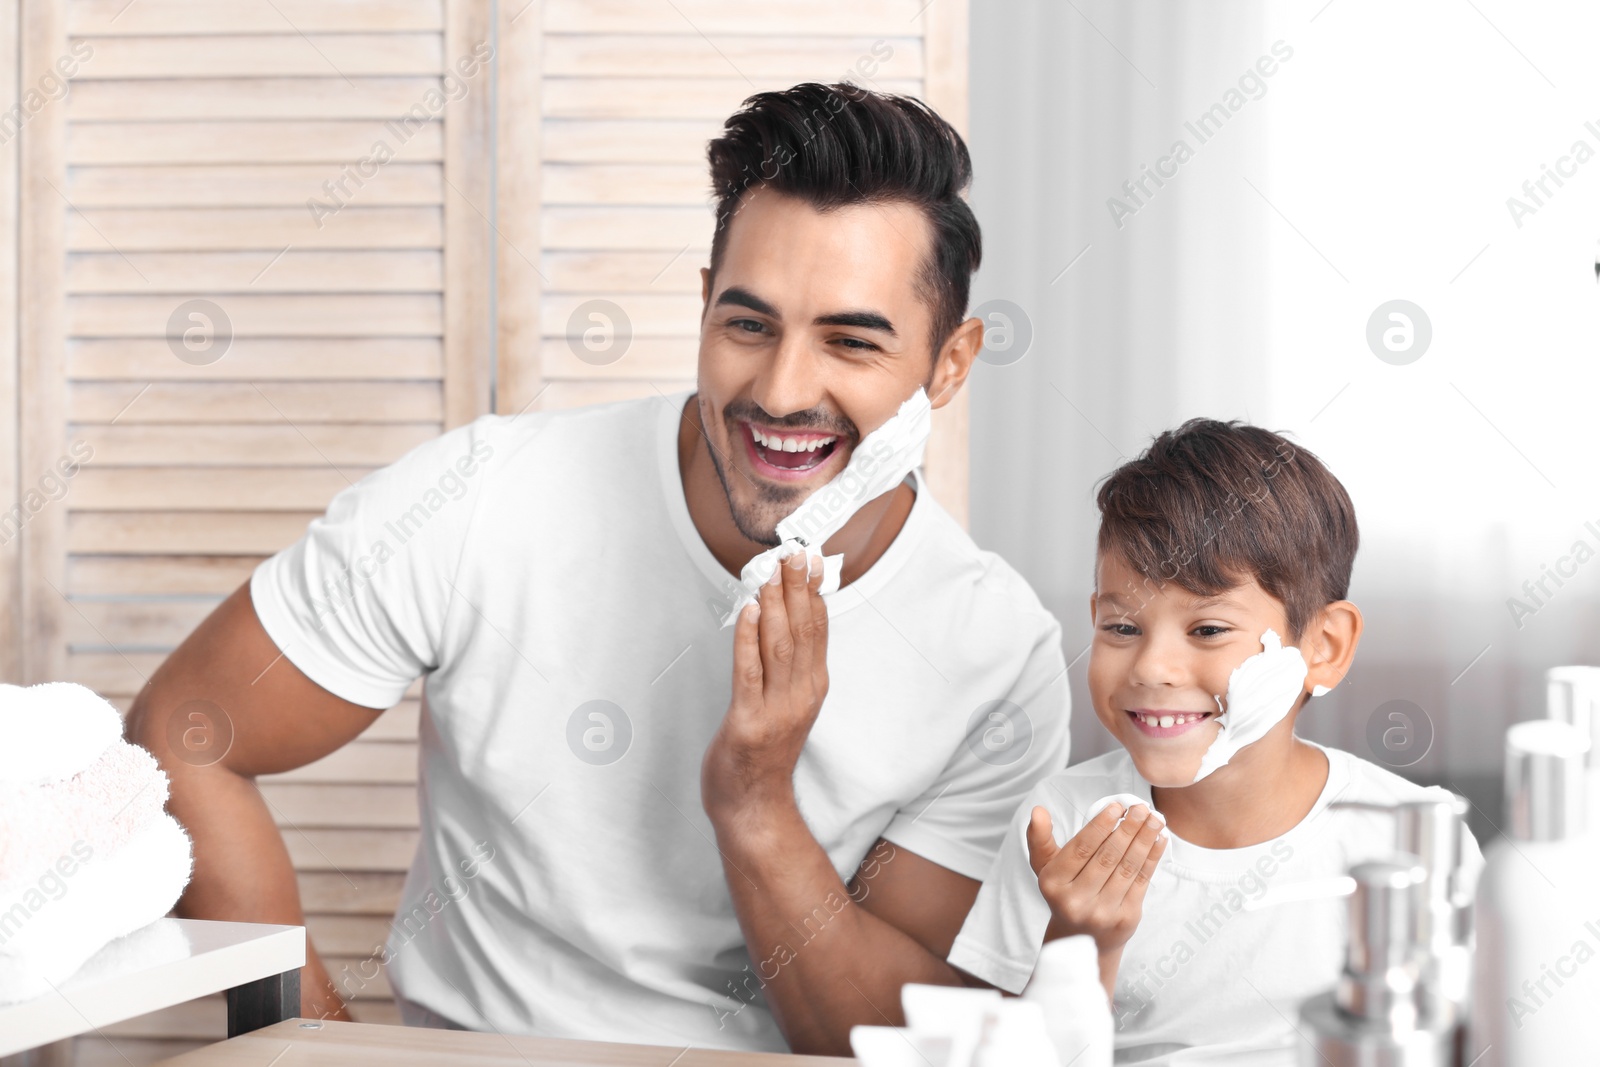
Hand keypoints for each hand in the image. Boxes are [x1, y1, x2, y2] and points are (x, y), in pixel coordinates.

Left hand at [702, 553, 829, 827]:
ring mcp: (776, 710)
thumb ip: (788, 666)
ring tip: (772, 573)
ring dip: (775, 606)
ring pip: (779, 647)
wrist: (753, 806)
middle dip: (797, 589)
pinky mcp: (748, 722)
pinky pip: (749, 673)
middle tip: (794, 552)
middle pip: (801, 632)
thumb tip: (784, 619)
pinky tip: (748, 612)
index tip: (812, 559)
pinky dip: (748, 639)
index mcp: (812, 689)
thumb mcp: (788, 705)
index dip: (815, 593)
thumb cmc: (764, 753)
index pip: (818, 631)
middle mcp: (801, 696)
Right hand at [1026, 802, 1166, 989]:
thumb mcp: (1045, 868)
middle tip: (1141, 808)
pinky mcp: (1125, 919)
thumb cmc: (1064, 892)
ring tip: (1155, 819)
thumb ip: (1040, 838)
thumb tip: (1038, 811)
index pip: (1081, 848)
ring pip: (1127, 868)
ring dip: (1144, 840)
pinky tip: (1159, 840)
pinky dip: (1153, 858)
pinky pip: (1141, 882)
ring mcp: (1102, 912)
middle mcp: (1076, 901)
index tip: (1116, 806)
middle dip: (1127, 829)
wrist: (1082, 939)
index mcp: (1054, 884)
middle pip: (1107, 857)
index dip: (1100, 825)